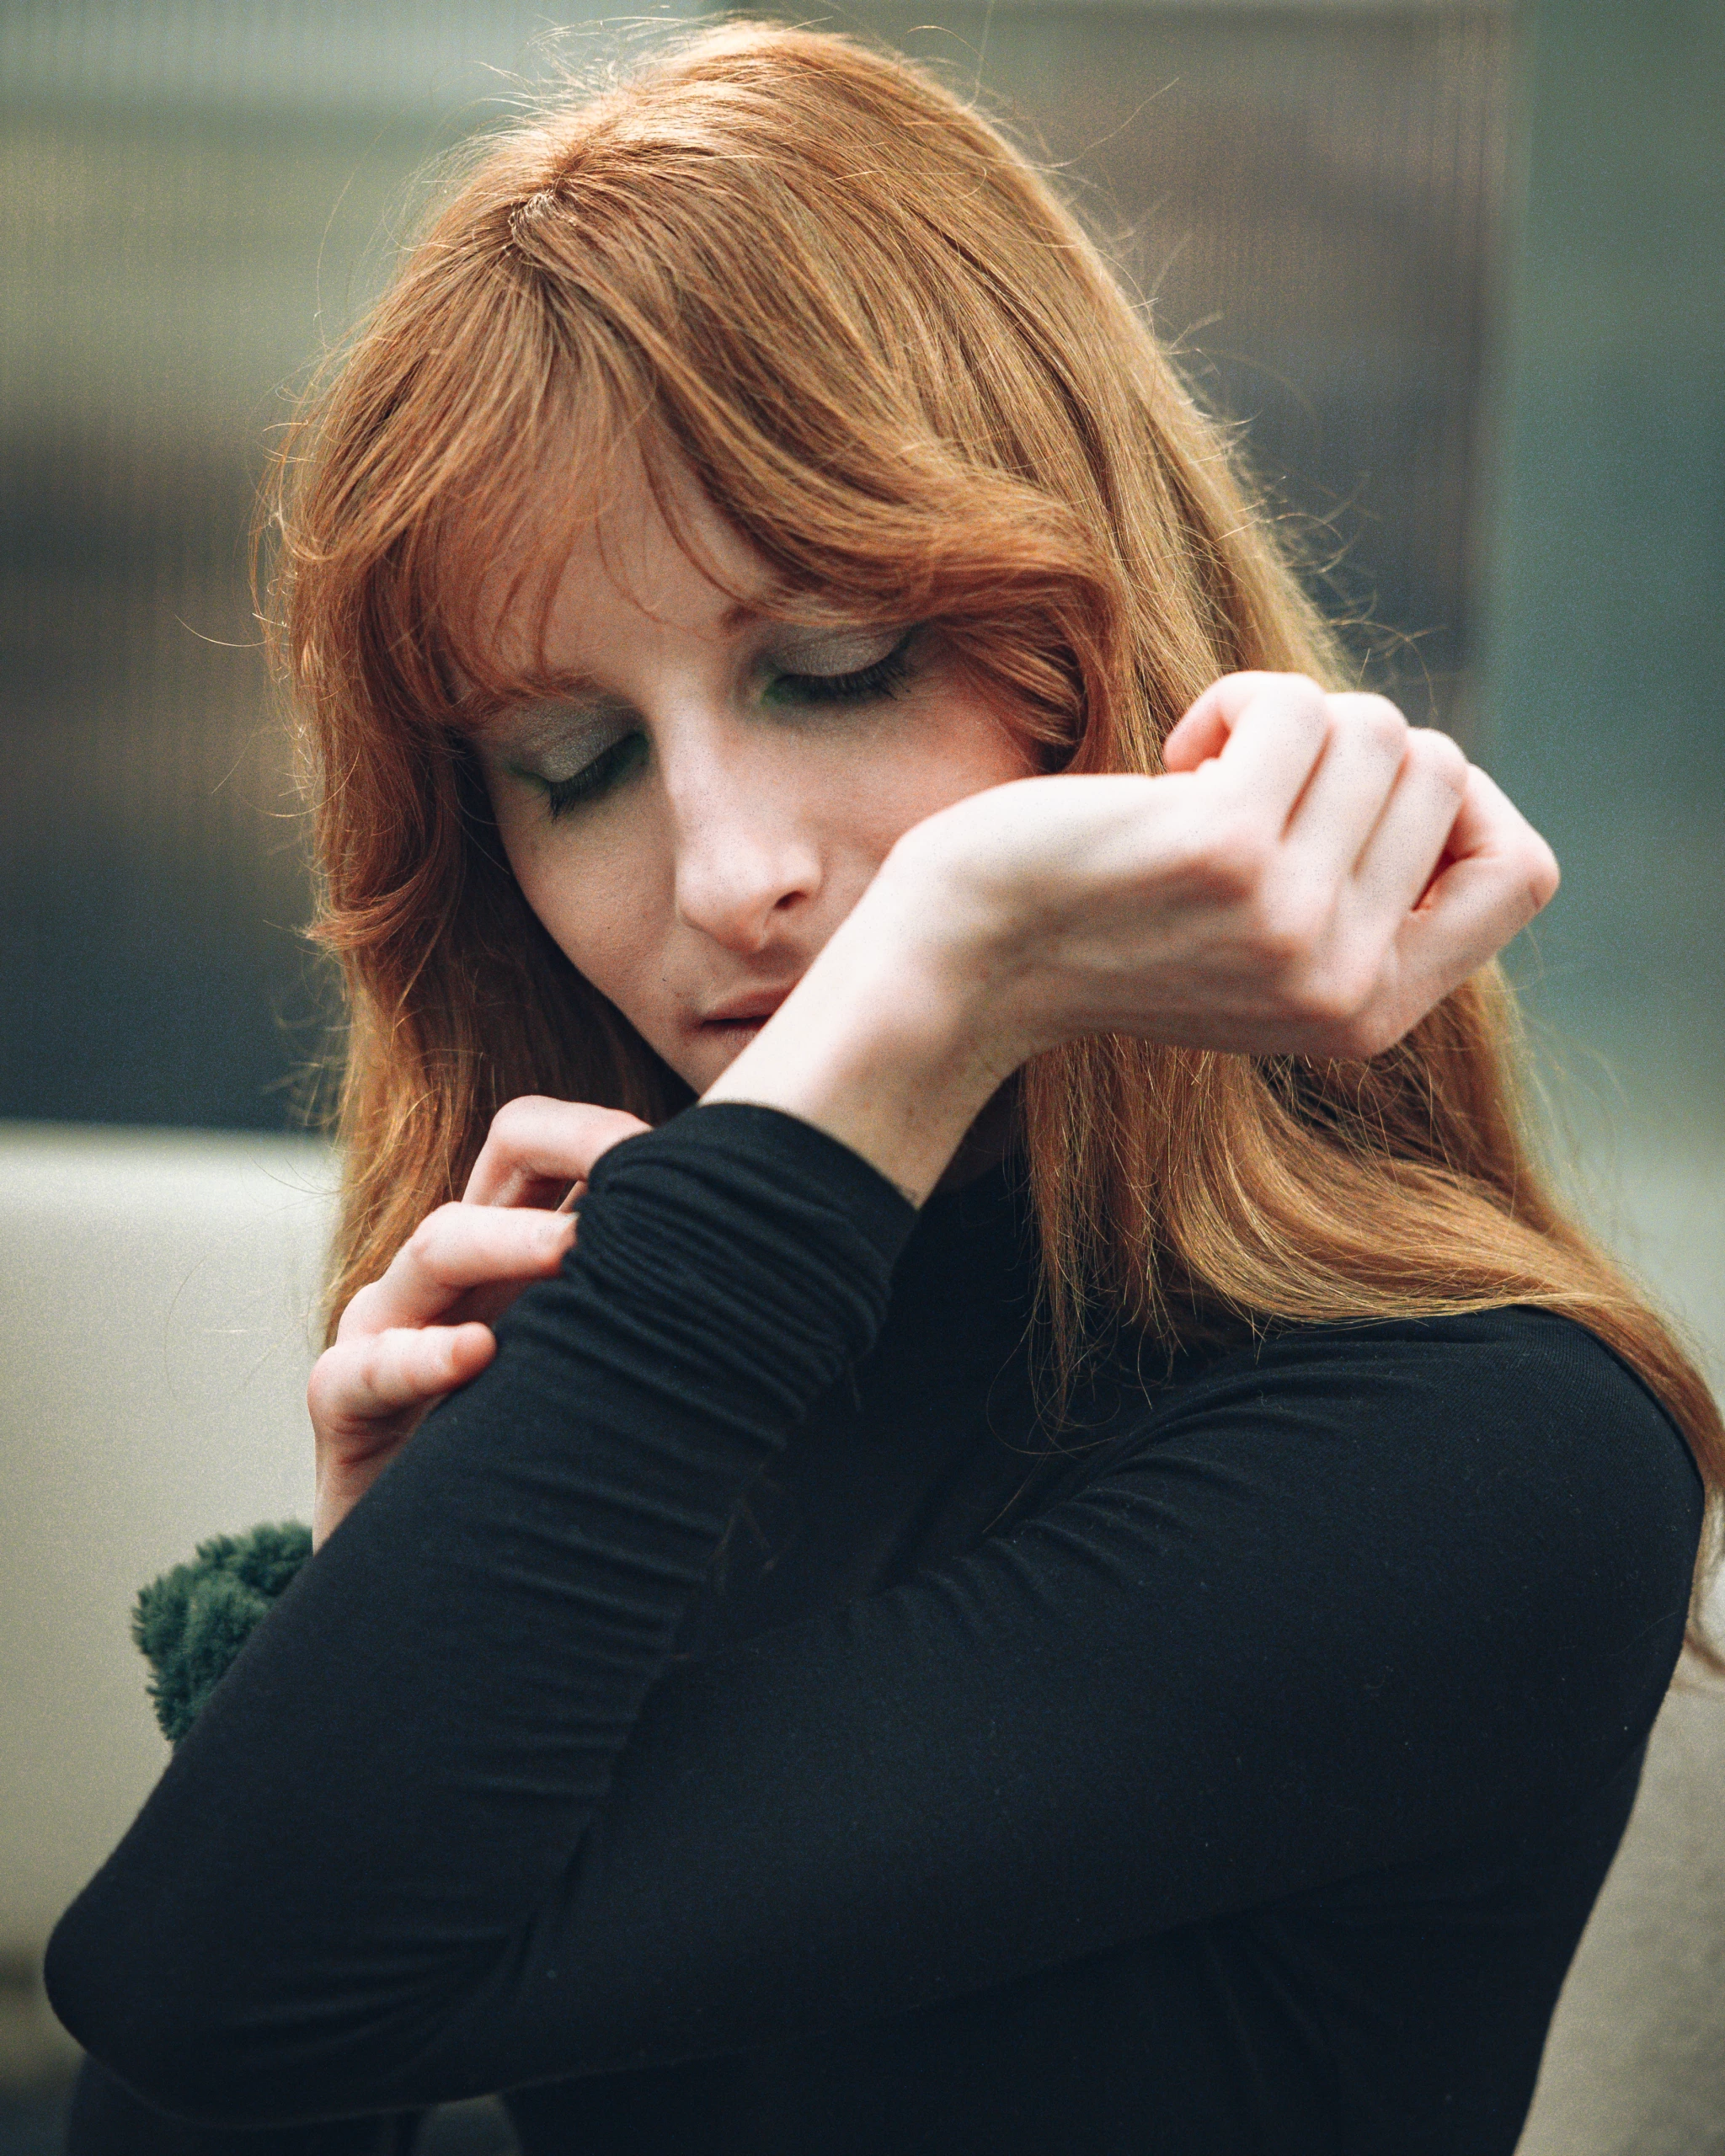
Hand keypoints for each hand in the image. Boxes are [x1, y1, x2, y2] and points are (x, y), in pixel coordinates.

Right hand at [306, 1099, 647, 1547]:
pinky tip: (473, 1356)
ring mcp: (390, 1326)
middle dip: (575, 1149)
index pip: (541, 1143)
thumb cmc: (546, 1464)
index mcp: (516, 1244)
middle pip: (501, 1160)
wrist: (442, 1586)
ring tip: (572, 1251)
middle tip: (643, 1171)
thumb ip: (652, 1309)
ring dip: (509, 1241)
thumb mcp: (603, 1371)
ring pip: (437, 1245)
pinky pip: (363, 1369)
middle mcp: (455, 1268)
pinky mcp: (343, 1404)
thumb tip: (770, 1263)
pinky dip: (418, 1358)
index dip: (603, 1130)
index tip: (685, 1151)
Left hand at [704, 673, 1556, 1205]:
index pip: (1523, 873)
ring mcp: (1291, 919)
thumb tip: (1436, 770)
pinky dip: (1236, 704)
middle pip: (1441, 772)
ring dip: (1285, 722)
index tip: (1361, 800)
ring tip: (1199, 784)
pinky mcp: (1225, 851)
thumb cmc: (1106, 927)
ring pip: (1377, 730)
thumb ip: (1356, 896)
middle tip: (1243, 793)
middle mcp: (1346, 981)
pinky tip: (1171, 764)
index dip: (1466, 805)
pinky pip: (1297, 709)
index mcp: (1370, 1013)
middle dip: (1344, 749)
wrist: (968, 962)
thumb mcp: (1259, 949)